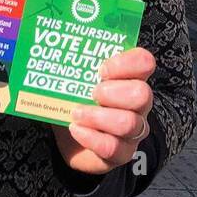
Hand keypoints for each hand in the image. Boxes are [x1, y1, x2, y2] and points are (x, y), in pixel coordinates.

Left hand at [52, 47, 155, 174]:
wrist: (68, 135)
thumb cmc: (74, 97)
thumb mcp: (73, 77)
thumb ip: (71, 60)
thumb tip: (52, 43)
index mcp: (129, 77)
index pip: (144, 62)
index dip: (127, 63)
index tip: (102, 69)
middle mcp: (137, 104)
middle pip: (142, 94)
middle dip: (114, 92)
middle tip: (92, 92)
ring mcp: (133, 131)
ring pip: (129, 123)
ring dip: (99, 117)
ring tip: (76, 113)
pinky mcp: (121, 154)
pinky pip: (113, 148)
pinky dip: (91, 138)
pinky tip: (76, 129)